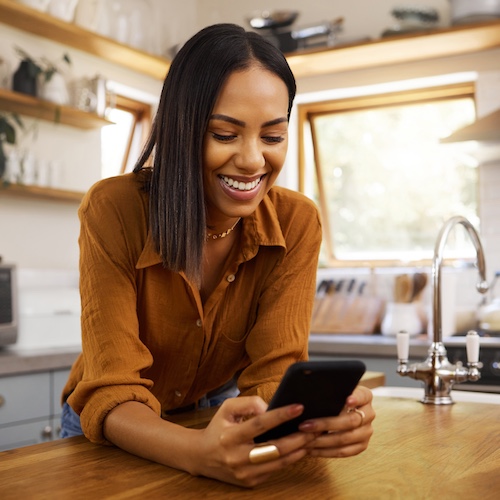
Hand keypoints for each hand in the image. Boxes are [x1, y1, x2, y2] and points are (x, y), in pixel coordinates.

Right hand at [190, 396, 316, 487]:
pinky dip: (289, 459)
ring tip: (312, 437)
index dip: (280, 415)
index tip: (299, 406)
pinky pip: (275, 470)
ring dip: (299, 450)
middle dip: (298, 437)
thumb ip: (248, 403)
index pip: (259, 424)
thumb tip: (270, 408)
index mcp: (230, 437)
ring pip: (279, 462)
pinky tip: (300, 448)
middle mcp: (236, 458)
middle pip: (275, 449)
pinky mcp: (251, 483)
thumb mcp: (227, 408)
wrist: (202, 457)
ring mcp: (244, 474)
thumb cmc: (218, 427)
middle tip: (314, 426)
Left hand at [298, 385, 374, 457]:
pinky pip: (344, 452)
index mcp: (365, 396)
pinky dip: (326, 452)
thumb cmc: (336, 397)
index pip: (362, 396)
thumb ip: (330, 391)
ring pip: (345, 438)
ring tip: (305, 440)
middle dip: (326, 424)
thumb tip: (313, 391)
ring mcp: (367, 431)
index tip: (347, 400)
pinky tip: (312, 450)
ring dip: (323, 441)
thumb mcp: (336, 390)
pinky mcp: (362, 445)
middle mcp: (370, 414)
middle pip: (350, 421)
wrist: (344, 409)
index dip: (355, 398)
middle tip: (306, 425)